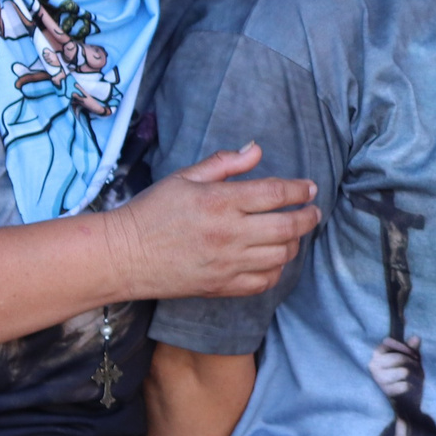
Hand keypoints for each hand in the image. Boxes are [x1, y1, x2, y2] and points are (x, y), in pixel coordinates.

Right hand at [105, 144, 318, 300]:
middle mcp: (228, 233)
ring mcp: (226, 263)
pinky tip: (274, 259)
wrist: (122, 256)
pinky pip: (263, 282)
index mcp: (220, 201)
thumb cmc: (151, 212)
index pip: (276, 193)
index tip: (309, 189)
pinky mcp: (220, 286)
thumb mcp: (184, 177)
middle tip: (313, 212)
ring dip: (295, 244)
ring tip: (294, 234)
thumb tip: (256, 149)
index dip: (300, 190)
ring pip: (281, 256)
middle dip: (308, 218)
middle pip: (288, 226)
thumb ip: (224, 164)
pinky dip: (276, 271)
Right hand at [369, 335, 422, 407]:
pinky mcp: (385, 392)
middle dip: (413, 363)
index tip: (415, 355)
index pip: (388, 342)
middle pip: (399, 358)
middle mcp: (373, 366)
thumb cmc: (408, 376)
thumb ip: (412, 349)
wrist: (407, 402)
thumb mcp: (411, 360)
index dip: (405, 347)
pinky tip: (409, 388)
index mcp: (377, 355)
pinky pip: (406, 385)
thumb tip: (416, 338)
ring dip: (414, 375)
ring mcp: (378, 380)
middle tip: (418, 369)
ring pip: (404, 372)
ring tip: (415, 378)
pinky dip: (411, 386)